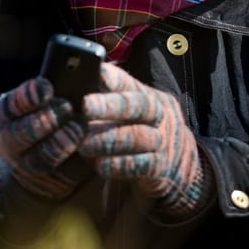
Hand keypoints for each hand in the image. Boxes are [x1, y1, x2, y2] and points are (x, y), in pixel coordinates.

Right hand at [0, 77, 91, 200]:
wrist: (56, 153)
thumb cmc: (54, 110)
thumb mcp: (47, 95)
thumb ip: (60, 82)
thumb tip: (87, 72)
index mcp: (4, 115)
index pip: (9, 106)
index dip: (27, 96)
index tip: (47, 87)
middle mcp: (8, 142)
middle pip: (18, 135)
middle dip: (43, 120)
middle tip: (66, 107)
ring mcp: (25, 166)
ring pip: (38, 159)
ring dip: (58, 143)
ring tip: (78, 128)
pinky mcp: (49, 184)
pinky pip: (61, 177)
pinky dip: (76, 163)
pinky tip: (89, 149)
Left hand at [80, 63, 209, 215]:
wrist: (177, 176)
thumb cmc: (137, 139)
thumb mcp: (128, 118)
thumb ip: (107, 104)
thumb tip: (71, 91)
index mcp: (149, 97)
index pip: (130, 84)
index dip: (114, 78)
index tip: (96, 72)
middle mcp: (160, 116)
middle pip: (139, 105)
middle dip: (111, 105)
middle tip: (85, 105)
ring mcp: (163, 142)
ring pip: (139, 136)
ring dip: (109, 139)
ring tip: (83, 144)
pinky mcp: (162, 170)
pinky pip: (142, 165)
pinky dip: (120, 164)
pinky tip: (100, 166)